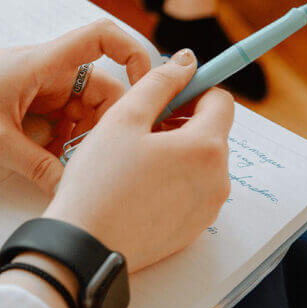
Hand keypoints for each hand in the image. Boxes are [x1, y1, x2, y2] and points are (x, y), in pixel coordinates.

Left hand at [0, 20, 150, 192]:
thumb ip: (37, 166)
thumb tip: (71, 189)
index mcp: (44, 63)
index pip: (102, 37)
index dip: (134, 52)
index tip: (148, 86)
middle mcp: (48, 70)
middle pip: (101, 88)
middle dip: (105, 123)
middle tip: (96, 157)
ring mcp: (39, 88)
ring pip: (82, 110)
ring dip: (82, 137)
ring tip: (67, 164)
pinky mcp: (29, 105)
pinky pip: (61, 121)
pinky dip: (62, 142)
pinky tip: (50, 163)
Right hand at [44, 49, 233, 272]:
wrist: (85, 246)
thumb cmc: (99, 182)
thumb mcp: (123, 118)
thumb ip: (159, 82)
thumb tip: (186, 61)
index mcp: (206, 147)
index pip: (221, 100)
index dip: (192, 90)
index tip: (164, 96)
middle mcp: (218, 179)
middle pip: (211, 133)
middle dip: (181, 123)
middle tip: (139, 130)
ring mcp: (208, 208)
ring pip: (200, 163)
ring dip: (176, 153)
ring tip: (134, 161)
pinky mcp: (193, 229)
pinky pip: (191, 192)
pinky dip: (172, 182)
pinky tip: (137, 187)